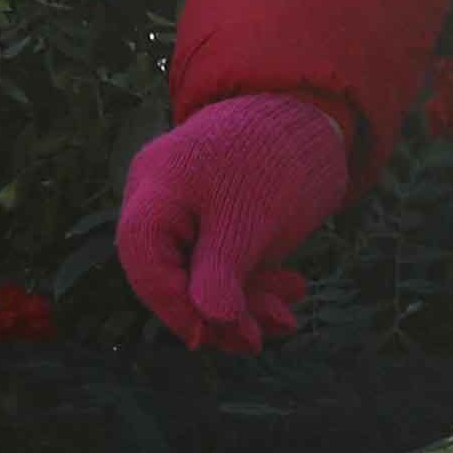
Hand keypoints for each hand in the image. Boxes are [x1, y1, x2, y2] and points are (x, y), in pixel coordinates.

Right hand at [117, 92, 350, 351]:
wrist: (312, 116)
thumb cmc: (274, 157)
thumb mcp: (249, 221)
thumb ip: (221, 273)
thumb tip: (207, 326)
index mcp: (156, 187)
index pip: (141, 254)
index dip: (168, 303)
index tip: (204, 337)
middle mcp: (159, 199)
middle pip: (171, 273)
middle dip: (219, 311)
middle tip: (261, 337)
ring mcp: (185, 209)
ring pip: (201, 274)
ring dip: (245, 303)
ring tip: (289, 316)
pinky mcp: (212, 219)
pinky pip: (222, 262)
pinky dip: (254, 282)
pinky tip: (290, 291)